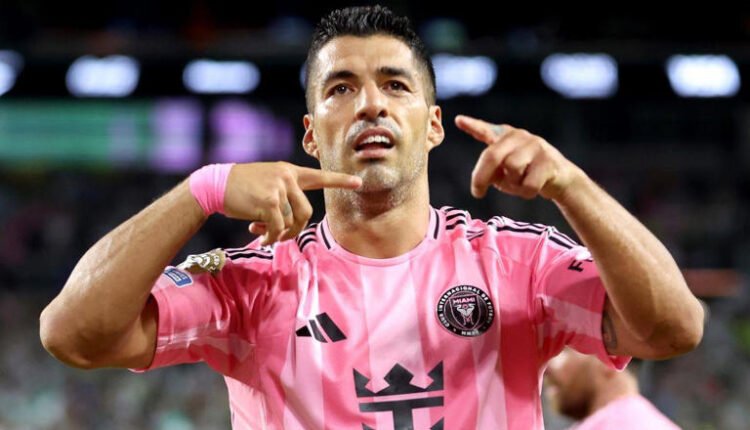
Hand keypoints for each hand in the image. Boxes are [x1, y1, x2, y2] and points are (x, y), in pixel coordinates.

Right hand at [223, 162, 361, 244]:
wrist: (216, 184)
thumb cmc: (240, 189)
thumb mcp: (266, 184)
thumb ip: (283, 198)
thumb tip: (288, 227)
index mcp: (289, 171)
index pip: (318, 176)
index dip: (340, 180)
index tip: (358, 182)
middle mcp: (287, 176)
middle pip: (306, 212)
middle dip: (295, 229)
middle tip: (279, 236)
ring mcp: (278, 187)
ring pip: (291, 221)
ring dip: (278, 234)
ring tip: (263, 233)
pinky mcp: (269, 201)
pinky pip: (277, 227)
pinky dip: (269, 237)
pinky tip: (258, 236)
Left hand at [455, 115, 583, 200]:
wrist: (561, 179)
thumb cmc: (526, 174)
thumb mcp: (504, 173)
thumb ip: (492, 171)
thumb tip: (484, 178)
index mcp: (505, 137)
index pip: (486, 130)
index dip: (473, 126)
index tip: (458, 120)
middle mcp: (519, 136)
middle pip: (492, 156)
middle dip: (481, 177)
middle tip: (477, 193)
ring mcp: (535, 146)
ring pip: (512, 170)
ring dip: (512, 185)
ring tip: (520, 184)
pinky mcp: (548, 160)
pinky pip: (528, 184)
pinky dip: (526, 193)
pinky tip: (534, 188)